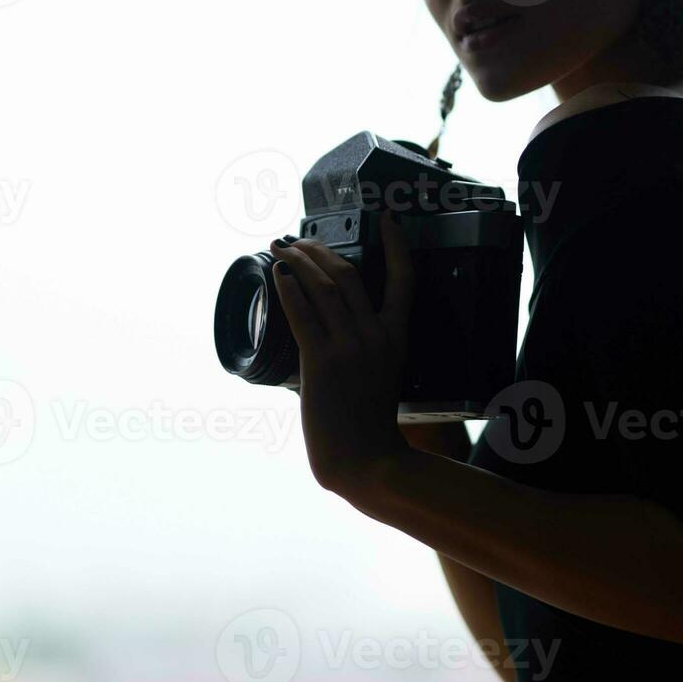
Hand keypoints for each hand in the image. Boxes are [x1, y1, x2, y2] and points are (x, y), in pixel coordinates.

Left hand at [269, 213, 413, 494]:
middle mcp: (376, 337)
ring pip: (324, 288)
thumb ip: (365, 347)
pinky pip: (303, 315)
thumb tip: (329, 323)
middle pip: (349, 274)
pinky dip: (288, 289)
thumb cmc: (369, 427)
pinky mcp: (323, 363)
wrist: (365, 461)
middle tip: (300, 238)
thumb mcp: (381, 377)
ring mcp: (350, 349)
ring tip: (282, 248)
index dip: (397, 246)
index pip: (405, 280)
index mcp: (397, 339)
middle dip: (321, 250)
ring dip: (299, 262)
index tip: (388, 220)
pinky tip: (277, 274)